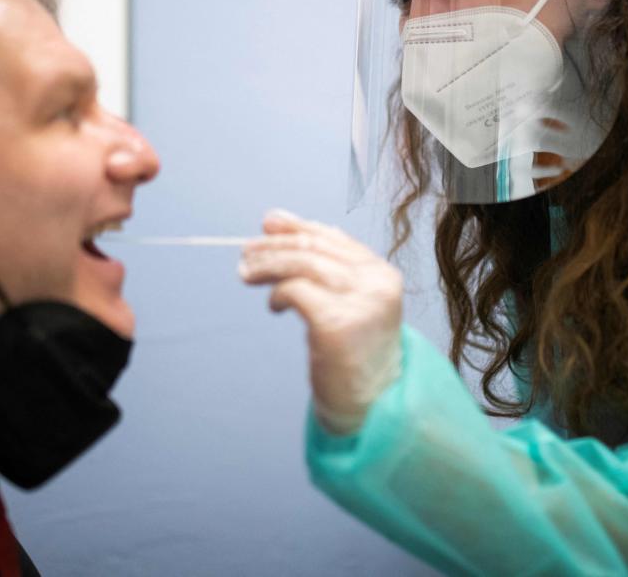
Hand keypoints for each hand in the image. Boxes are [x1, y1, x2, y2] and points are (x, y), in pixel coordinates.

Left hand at [238, 210, 402, 434]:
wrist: (371, 405)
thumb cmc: (354, 353)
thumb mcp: (347, 303)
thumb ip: (322, 266)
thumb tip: (275, 222)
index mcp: (381, 275)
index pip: (333, 238)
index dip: (298, 226)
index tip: (268, 223)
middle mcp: (376, 284)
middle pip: (315, 248)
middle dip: (275, 245)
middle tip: (245, 252)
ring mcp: (359, 303)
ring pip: (304, 264)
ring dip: (268, 264)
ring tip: (246, 273)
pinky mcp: (336, 325)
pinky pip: (296, 291)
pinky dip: (278, 293)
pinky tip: (274, 306)